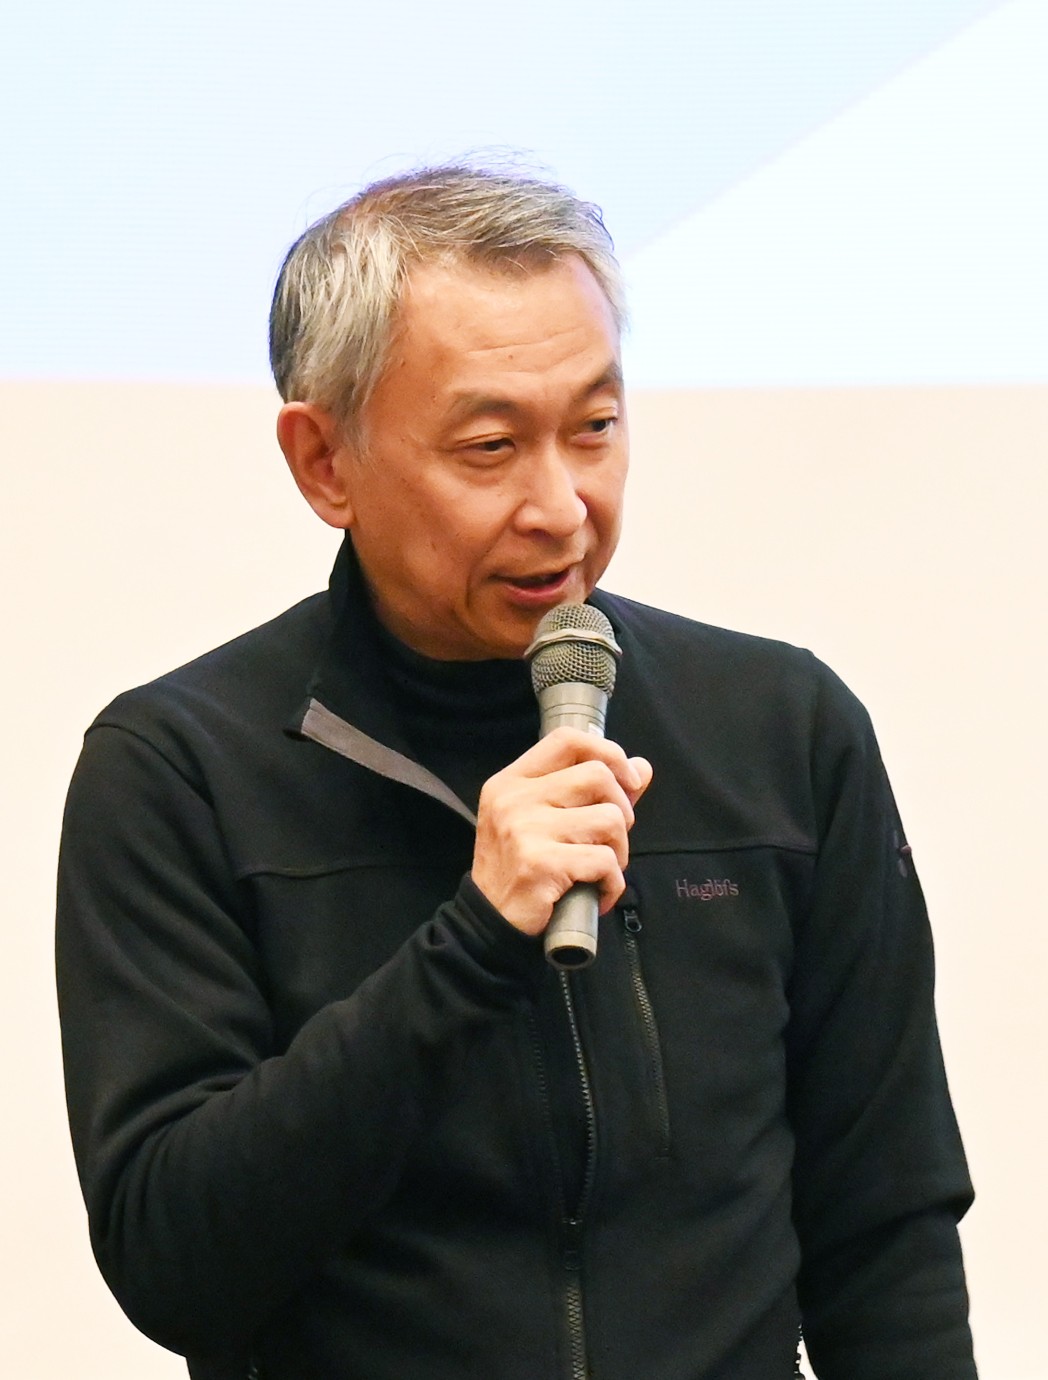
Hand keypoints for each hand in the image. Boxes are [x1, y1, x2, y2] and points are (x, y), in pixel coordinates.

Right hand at [471, 727, 652, 934]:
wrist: (490, 923)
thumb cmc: (520, 869)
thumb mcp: (542, 821)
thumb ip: (591, 792)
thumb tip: (642, 767)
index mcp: (512, 782)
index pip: (567, 740)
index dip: (608, 751)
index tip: (627, 779)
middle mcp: (514, 799)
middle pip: (597, 776)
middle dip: (621, 810)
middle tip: (610, 840)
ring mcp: (525, 830)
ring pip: (609, 819)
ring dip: (619, 851)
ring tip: (600, 870)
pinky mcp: (541, 865)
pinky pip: (604, 861)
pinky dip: (613, 883)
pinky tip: (598, 893)